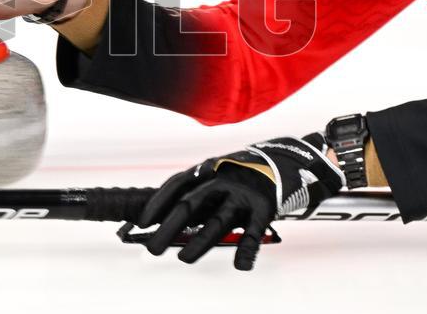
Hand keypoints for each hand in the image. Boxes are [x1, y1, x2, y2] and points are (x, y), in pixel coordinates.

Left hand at [137, 132, 344, 269]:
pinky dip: (247, 250)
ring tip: (184, 259)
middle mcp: (222, 179)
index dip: (158, 203)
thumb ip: (195, 192)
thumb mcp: (215, 175)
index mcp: (207, 170)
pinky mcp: (263, 207)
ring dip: (200, 243)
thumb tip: (163, 217)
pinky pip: (253, 232)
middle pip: (191, 204)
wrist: (284, 160)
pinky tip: (240, 265)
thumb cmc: (240, 174)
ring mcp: (242, 194)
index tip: (142, 222)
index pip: (176, 185)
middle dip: (169, 227)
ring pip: (218, 220)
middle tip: (153, 248)